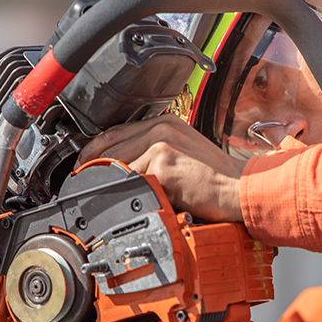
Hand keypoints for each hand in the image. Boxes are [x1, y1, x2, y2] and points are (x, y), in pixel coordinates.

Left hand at [75, 115, 245, 221]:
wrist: (239, 188)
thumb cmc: (216, 176)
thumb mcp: (185, 150)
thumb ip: (155, 150)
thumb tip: (124, 165)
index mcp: (165, 122)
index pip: (116, 131)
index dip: (94, 149)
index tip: (84, 164)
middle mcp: (162, 128)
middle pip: (110, 145)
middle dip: (91, 165)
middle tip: (82, 181)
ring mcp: (162, 146)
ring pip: (117, 165)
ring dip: (109, 182)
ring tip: (106, 196)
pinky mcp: (163, 167)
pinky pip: (131, 181)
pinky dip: (128, 192)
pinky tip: (132, 199)